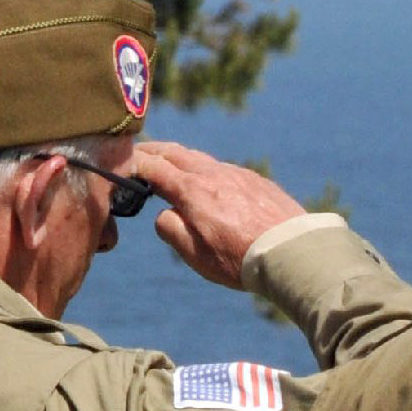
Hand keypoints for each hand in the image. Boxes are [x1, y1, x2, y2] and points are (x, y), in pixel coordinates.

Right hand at [130, 141, 311, 288]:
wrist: (290, 252)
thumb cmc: (239, 259)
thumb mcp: (194, 254)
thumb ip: (171, 229)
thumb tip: (164, 213)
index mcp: (191, 190)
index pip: (153, 166)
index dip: (134, 163)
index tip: (121, 164)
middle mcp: (212, 173)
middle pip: (175, 152)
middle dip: (153, 151)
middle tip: (139, 153)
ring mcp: (236, 174)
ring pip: (200, 158)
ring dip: (180, 158)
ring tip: (170, 163)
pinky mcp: (255, 180)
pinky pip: (223, 168)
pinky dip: (206, 169)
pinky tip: (208, 181)